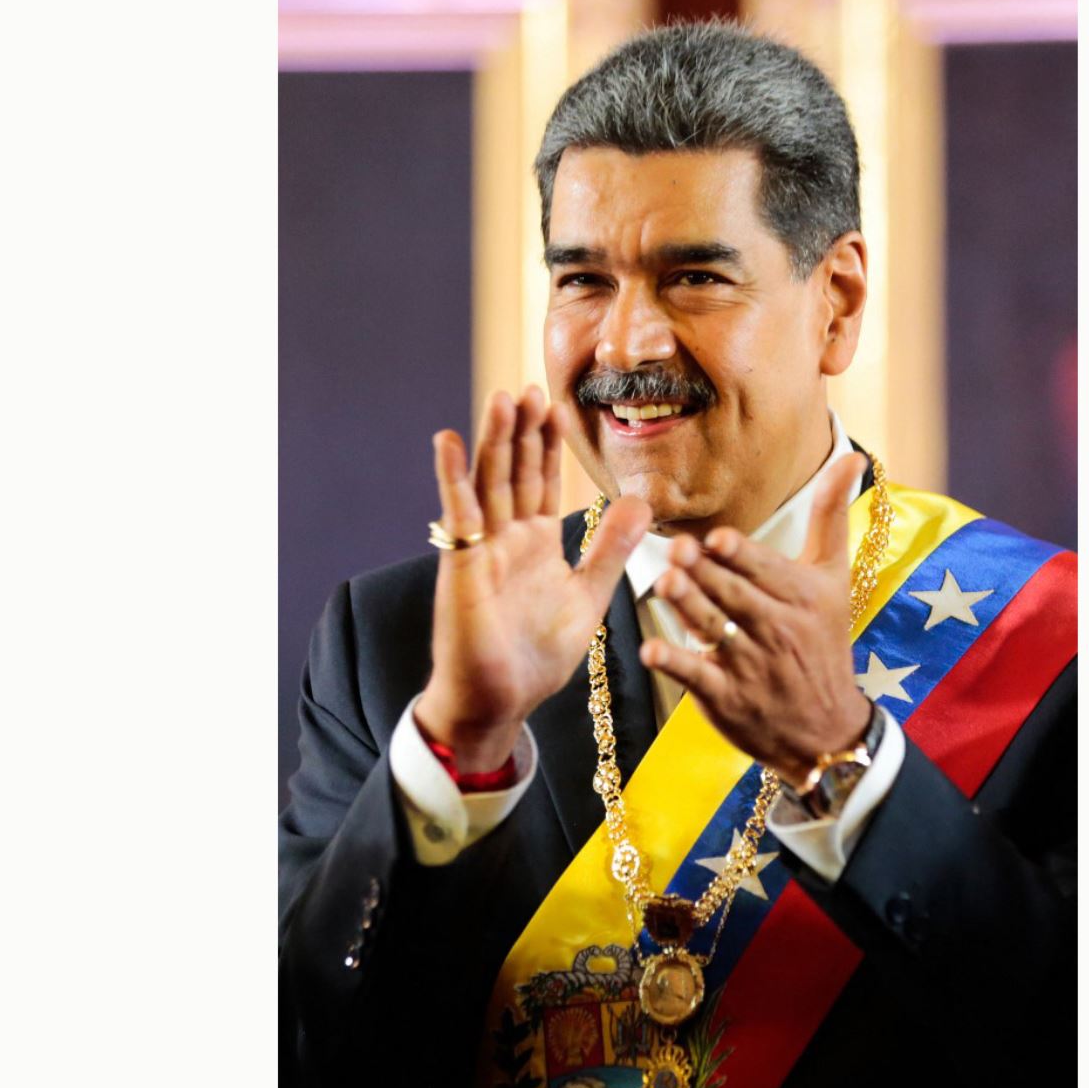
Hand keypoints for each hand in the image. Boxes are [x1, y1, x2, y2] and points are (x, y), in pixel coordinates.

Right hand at [416, 388, 650, 771]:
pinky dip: (451, 477)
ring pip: (489, 483)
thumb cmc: (536, 656)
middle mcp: (506, 538)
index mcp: (535, 544)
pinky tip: (447, 442)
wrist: (501, 700)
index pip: (541, 481)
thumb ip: (610, 548)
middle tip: (530, 387)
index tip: (556, 405)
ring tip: (502, 398)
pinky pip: (458, 515)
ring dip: (493, 441)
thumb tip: (640, 502)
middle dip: (522, 430)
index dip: (547, 443)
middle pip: (514, 471)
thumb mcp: (588, 594)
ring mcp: (482, 549)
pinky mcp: (463, 566)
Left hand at [639, 451, 873, 786]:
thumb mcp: (834, 578)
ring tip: (663, 583)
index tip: (716, 539)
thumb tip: (853, 455)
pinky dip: (677, 664)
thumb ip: (832, 516)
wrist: (827, 728)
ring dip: (689, 608)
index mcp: (803, 596)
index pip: (767, 570)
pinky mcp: (728, 698)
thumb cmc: (823, 640)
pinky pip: (698, 677)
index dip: (741, 556)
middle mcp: (779, 629)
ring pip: (716, 630)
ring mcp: (752, 666)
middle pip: (736, 596)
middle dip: (706, 574)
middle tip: (675, 549)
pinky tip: (653, 649)